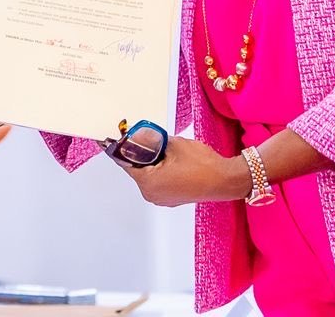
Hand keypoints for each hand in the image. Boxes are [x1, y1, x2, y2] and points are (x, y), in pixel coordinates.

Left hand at [109, 136, 249, 207]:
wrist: (225, 179)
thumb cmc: (201, 163)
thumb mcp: (173, 144)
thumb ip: (152, 140)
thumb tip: (138, 135)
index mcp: (148, 182)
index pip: (125, 162)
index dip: (118, 148)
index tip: (108, 139)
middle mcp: (151, 194)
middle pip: (136, 169)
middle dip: (138, 153)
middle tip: (139, 136)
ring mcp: (162, 199)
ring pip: (147, 174)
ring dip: (149, 161)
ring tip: (159, 146)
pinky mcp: (172, 198)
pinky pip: (158, 181)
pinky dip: (158, 169)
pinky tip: (167, 158)